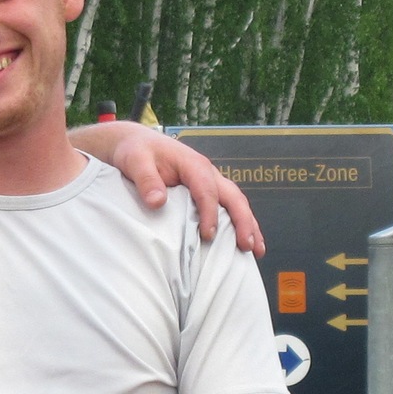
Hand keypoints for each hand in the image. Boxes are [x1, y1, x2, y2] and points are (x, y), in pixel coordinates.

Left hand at [81, 123, 265, 255]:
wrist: (135, 143)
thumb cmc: (136, 151)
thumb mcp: (135, 161)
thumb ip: (146, 180)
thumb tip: (157, 202)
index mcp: (193, 164)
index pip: (207, 190)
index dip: (209, 213)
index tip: (208, 236)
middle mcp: (207, 172)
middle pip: (233, 196)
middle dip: (243, 221)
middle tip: (247, 246)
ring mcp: (209, 181)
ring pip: (236, 202)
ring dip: (248, 225)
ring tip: (256, 250)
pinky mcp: (206, 190)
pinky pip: (227, 206)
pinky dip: (239, 223)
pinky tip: (244, 242)